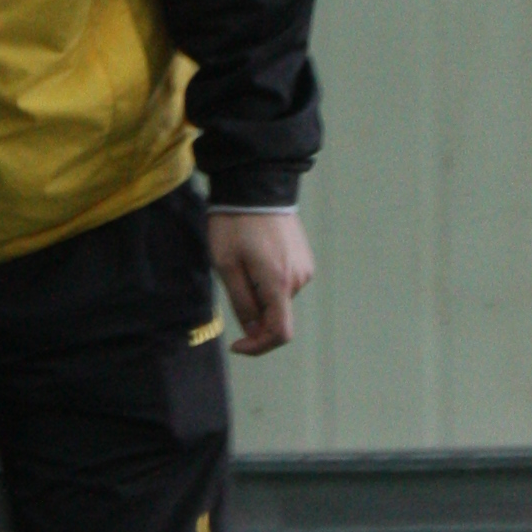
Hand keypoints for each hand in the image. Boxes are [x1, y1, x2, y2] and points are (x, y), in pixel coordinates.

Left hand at [208, 207, 313, 358]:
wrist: (256, 185)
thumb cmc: (235, 224)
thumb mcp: (226, 265)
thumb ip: (242, 302)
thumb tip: (254, 329)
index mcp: (279, 283)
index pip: (280, 333)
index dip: (258, 347)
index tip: (237, 344)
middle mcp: (299, 278)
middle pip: (277, 315)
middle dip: (253, 312)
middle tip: (231, 283)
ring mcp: (305, 267)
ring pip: (280, 299)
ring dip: (260, 294)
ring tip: (242, 263)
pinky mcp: (304, 257)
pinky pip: (285, 282)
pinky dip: (269, 282)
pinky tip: (255, 257)